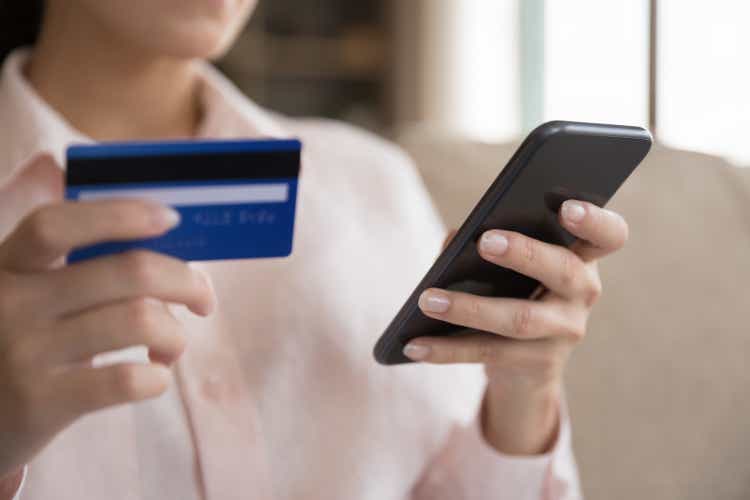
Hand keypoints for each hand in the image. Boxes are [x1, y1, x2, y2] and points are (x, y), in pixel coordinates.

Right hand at [0, 155, 215, 480]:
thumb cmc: (17, 347)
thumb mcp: (23, 294)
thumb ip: (66, 262)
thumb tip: (142, 224)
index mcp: (7, 265)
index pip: (57, 223)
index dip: (121, 215)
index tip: (171, 218)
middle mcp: (10, 303)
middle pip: (128, 271)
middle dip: (186, 281)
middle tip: (203, 299)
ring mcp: (24, 353)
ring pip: (140, 320)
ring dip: (175, 335)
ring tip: (169, 348)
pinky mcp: (39, 402)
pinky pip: (127, 379)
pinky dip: (158, 377)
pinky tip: (153, 377)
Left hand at [403, 200, 627, 454]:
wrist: (526, 363)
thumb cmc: (515, 291)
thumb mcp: (510, 265)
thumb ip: (485, 240)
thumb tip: (455, 238)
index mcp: (581, 256)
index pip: (609, 235)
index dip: (595, 220)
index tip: (567, 207)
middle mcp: (583, 294)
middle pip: (564, 271)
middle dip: (525, 253)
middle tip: (485, 241)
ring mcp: (564, 333)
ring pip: (519, 319)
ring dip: (469, 308)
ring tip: (427, 300)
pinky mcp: (537, 364)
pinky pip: (487, 354)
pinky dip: (445, 349)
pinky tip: (412, 344)